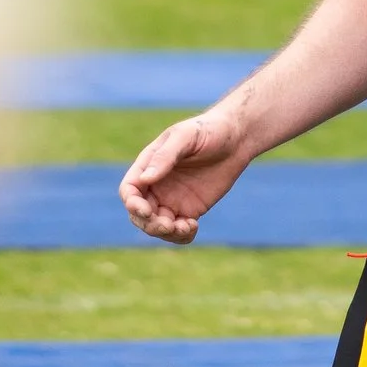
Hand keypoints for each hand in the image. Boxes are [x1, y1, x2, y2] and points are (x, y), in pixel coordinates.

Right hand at [119, 113, 250, 243]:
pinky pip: (178, 231)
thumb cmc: (208, 130)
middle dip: (149, 224)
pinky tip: (193, 227)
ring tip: (186, 227)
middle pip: (139, 214)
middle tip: (168, 225)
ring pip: (156, 226)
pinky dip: (181, 236)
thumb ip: (165, 156)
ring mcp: (172, 200)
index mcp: (148, 165)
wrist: (236, 140)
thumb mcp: (186, 136)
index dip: (132, 204)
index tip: (147, 211)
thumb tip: (144, 179)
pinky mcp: (189, 210)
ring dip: (166, 233)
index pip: (129, 190)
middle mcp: (156, 185)